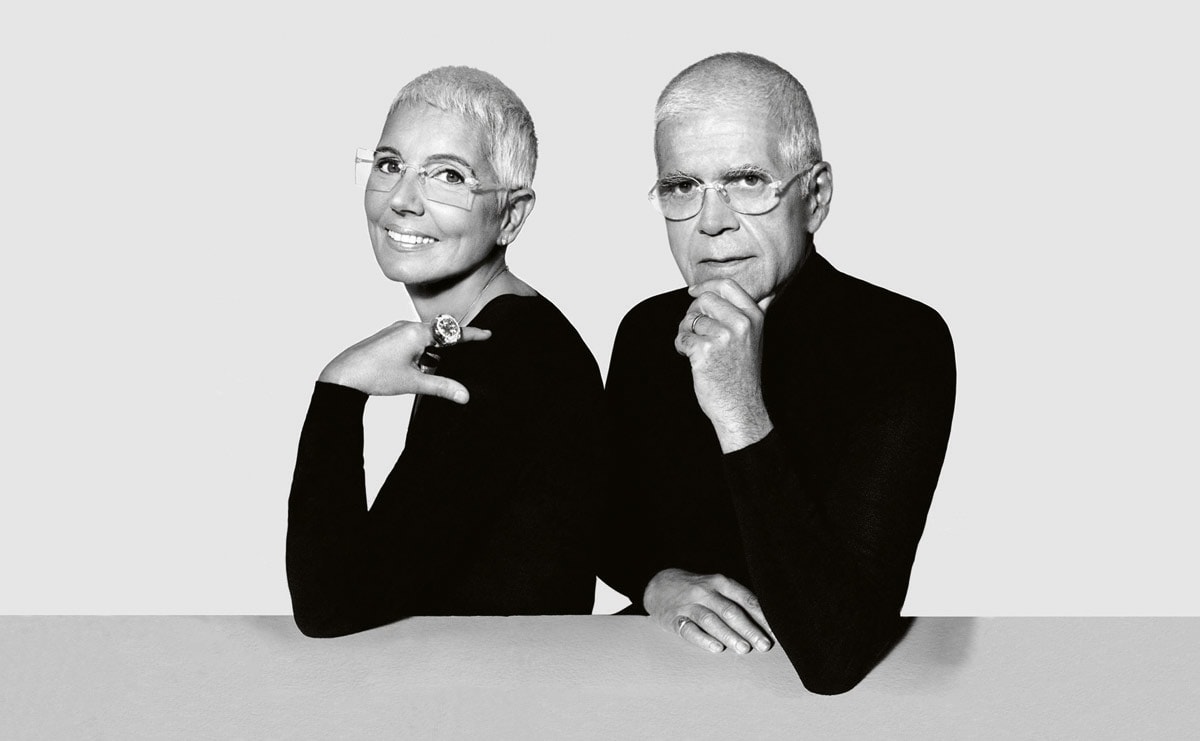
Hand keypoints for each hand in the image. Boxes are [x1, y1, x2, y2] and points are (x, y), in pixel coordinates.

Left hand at [318, 320, 490, 402]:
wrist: (344, 374)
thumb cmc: (376, 375)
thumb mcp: (414, 382)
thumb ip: (442, 387)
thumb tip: (465, 395)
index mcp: (416, 333)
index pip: (451, 332)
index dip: (471, 335)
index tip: (487, 333)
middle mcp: (406, 327)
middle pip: (439, 333)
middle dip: (454, 343)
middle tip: (470, 348)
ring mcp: (396, 331)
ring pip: (425, 338)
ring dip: (436, 350)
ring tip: (445, 364)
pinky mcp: (389, 339)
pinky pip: (413, 340)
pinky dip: (423, 351)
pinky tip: (424, 365)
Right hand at [644, 568, 773, 654]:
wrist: (660, 586)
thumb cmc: (699, 591)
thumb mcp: (717, 588)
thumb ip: (738, 602)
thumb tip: (767, 624)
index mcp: (721, 583)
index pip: (745, 599)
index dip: (762, 616)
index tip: (776, 632)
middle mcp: (705, 591)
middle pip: (730, 611)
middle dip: (749, 629)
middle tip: (764, 645)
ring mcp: (689, 604)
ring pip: (711, 620)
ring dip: (729, 635)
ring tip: (744, 649)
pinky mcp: (674, 618)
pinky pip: (690, 629)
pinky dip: (704, 639)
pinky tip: (717, 648)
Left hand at [675, 278, 773, 451]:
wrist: (740, 406)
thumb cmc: (743, 374)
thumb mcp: (756, 339)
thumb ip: (757, 314)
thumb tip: (770, 293)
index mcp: (753, 317)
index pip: (727, 286)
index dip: (706, 286)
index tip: (693, 292)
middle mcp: (741, 324)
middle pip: (704, 300)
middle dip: (693, 313)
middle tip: (694, 330)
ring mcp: (723, 337)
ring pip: (691, 319)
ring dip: (686, 333)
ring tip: (696, 349)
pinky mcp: (705, 351)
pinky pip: (682, 337)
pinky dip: (681, 347)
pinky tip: (692, 358)